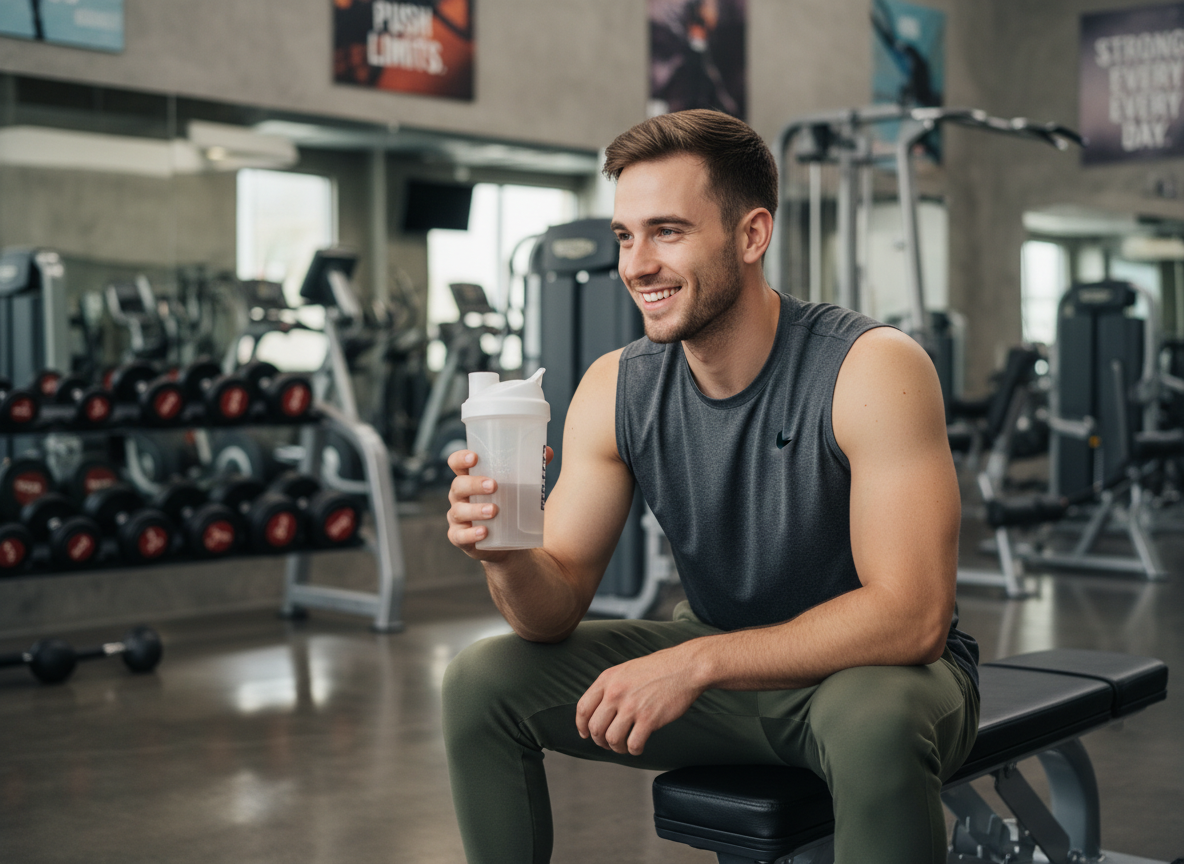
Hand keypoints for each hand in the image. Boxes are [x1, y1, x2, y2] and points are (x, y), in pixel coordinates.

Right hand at [445, 448, 552, 560]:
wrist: (508, 543)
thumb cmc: (509, 506)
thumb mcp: (517, 488)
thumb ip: (530, 469)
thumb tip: (547, 452)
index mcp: (470, 479)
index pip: (457, 464)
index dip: (460, 459)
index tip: (474, 457)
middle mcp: (460, 497)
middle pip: (458, 486)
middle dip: (474, 484)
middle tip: (494, 485)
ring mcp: (458, 518)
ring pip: (459, 511)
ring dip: (475, 510)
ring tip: (494, 510)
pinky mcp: (460, 538)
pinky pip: (460, 536)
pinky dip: (471, 534)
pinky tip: (484, 532)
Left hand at [575, 646, 705, 755]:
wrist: (685, 667)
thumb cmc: (659, 668)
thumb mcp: (626, 670)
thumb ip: (611, 687)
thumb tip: (599, 709)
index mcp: (608, 679)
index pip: (583, 708)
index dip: (582, 725)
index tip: (585, 734)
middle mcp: (616, 693)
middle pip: (595, 728)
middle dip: (600, 741)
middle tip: (608, 743)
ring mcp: (632, 706)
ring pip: (612, 739)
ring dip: (616, 748)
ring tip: (624, 746)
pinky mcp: (649, 719)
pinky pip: (633, 744)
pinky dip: (634, 751)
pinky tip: (638, 747)